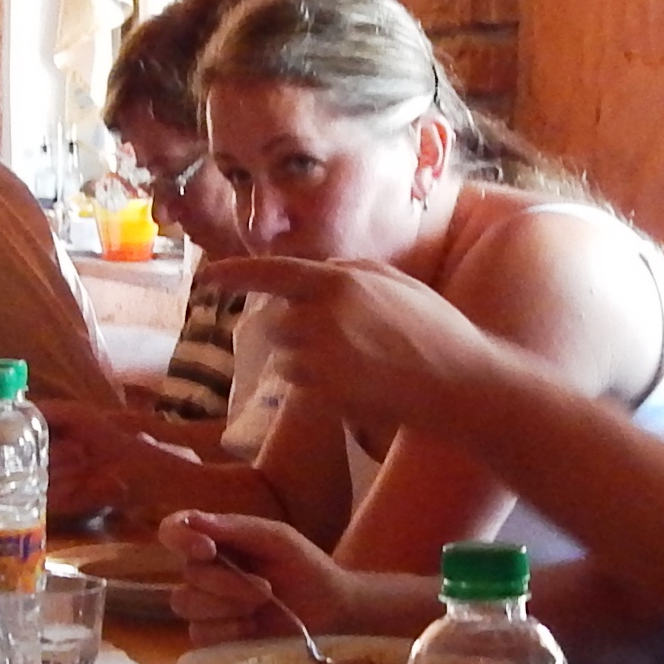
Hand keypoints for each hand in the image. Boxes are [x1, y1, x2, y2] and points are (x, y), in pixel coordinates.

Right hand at [160, 508, 398, 635]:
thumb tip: (193, 520)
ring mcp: (206, 606)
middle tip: (266, 588)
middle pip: (187, 574)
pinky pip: (198, 633)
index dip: (180, 537)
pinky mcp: (212, 636)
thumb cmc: (306, 567)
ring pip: (185, 603)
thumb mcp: (278, 539)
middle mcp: (204, 571)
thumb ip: (237, 528)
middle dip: (227, 583)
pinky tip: (251, 628)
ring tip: (261, 606)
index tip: (207, 549)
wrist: (331, 610)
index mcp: (215, 540)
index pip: (173, 530)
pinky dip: (226, 630)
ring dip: (226, 606)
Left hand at [200, 256, 508, 433]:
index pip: (271, 273)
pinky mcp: (322, 392)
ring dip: (310, 362)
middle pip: (278, 325)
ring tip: (360, 365)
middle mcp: (321, 315)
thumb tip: (318, 273)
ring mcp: (320, 357)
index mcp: (339, 281)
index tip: (206, 277)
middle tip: (345, 343)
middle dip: (299, 332)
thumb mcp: (395, 282)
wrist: (457, 382)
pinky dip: (320, 388)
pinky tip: (359, 386)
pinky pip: (301, 388)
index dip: (233, 274)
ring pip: (287, 360)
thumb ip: (350, 271)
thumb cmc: (435, 329)